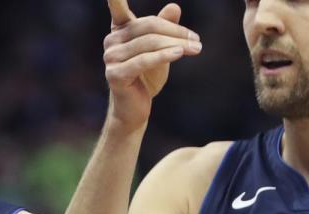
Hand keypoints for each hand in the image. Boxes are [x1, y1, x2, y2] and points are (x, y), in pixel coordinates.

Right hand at [104, 0, 201, 128]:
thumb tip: (174, 7)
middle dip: (176, 32)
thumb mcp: (160, 50)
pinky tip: (180, 54)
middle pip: (148, 26)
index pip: (117, 7)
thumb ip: (165, 28)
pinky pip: (144, 60)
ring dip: (176, 45)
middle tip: (197, 40)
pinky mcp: (115, 74)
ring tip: (197, 48)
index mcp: (120, 30)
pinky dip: (164, 56)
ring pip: (149, 43)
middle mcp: (112, 41)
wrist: (135, 109)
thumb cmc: (147, 78)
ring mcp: (111, 57)